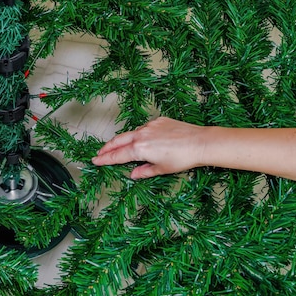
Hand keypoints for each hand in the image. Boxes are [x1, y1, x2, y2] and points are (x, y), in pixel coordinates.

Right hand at [91, 117, 206, 178]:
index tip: (95, 161)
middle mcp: (141, 135)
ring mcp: (149, 126)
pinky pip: (144, 128)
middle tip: (99, 153)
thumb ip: (144, 171)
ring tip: (117, 146)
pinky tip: (141, 139)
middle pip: (118, 141)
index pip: (117, 155)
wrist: (200, 142)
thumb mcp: (161, 169)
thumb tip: (133, 174)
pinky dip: (138, 134)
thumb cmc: (183, 158)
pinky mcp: (159, 121)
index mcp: (139, 149)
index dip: (105, 159)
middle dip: (107, 147)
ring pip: (131, 133)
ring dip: (122, 140)